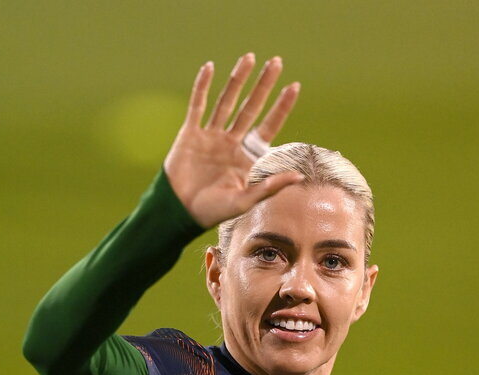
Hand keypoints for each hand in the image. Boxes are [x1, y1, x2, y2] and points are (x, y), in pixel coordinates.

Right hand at [163, 53, 301, 228]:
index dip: (281, 107)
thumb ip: (270, 186)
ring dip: (237, 79)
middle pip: (251, 108)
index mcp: (246, 158)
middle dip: (263, 85)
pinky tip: (210, 67)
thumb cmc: (212, 212)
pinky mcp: (190, 133)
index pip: (268, 127)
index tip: (294, 87)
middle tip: (276, 62)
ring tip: (249, 57)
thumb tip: (299, 175)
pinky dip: (202, 86)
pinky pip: (197, 105)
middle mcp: (231, 143)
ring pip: (227, 101)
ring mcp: (210, 136)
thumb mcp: (245, 201)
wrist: (179, 212)